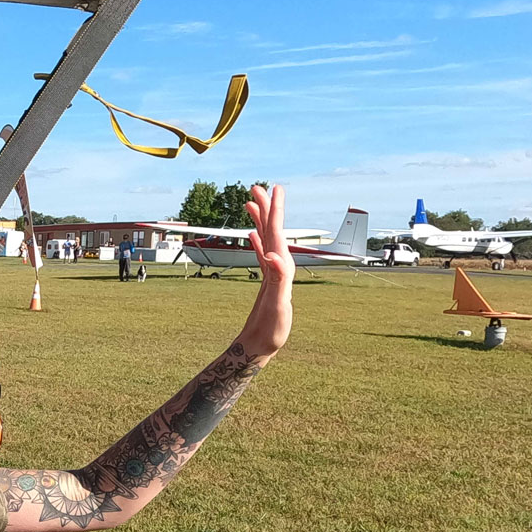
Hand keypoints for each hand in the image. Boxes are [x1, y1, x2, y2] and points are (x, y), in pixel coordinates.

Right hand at [241, 184, 295, 361]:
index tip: (275, 189)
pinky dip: (256, 240)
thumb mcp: (278, 304)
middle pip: (272, 230)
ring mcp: (272, 271)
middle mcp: (279, 266)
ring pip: (265, 238)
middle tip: (257, 186)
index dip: (275, 210)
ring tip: (251, 202)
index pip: (277, 233)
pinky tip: (251, 234)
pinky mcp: (266, 279)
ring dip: (260, 219)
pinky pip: (260, 252)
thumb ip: (278, 279)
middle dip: (267, 207)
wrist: (265, 344)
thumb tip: (274, 255)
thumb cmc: (272, 329)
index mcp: (281, 267)